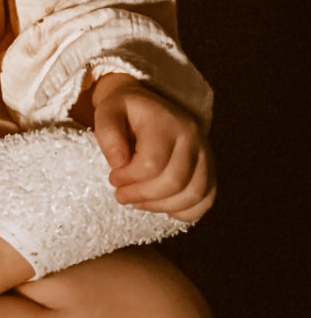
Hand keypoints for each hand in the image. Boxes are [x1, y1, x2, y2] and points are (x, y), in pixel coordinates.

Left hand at [91, 75, 214, 223]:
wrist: (152, 106)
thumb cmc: (127, 112)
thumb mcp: (108, 111)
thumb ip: (108, 134)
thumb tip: (118, 163)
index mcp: (166, 123)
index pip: (152, 163)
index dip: (129, 177)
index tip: (114, 177)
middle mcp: (192, 138)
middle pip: (174, 182)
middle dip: (142, 195)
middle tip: (122, 194)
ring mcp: (206, 156)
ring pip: (193, 195)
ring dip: (159, 206)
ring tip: (138, 200)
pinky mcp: (209, 171)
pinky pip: (205, 201)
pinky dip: (183, 211)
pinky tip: (160, 204)